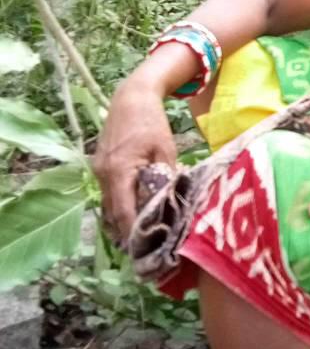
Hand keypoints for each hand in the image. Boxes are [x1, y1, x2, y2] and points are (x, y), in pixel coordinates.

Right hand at [92, 81, 176, 243]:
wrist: (131, 98)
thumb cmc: (152, 123)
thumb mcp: (166, 151)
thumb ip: (166, 178)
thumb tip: (172, 204)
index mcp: (118, 171)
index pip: (123, 211)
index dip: (133, 232)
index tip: (145, 249)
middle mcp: (103, 174)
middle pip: (113, 212)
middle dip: (127, 232)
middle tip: (145, 251)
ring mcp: (99, 170)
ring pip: (109, 203)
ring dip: (122, 220)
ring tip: (141, 238)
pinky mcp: (101, 166)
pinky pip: (109, 192)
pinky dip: (120, 205)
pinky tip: (134, 214)